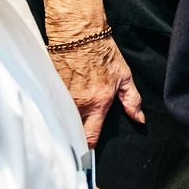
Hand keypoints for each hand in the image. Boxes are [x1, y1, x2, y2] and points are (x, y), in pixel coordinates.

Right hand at [43, 0, 142, 142]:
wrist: (79, 33)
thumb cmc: (103, 53)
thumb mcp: (124, 76)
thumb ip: (132, 100)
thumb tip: (139, 118)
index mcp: (97, 104)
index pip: (89, 137)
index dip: (87, 149)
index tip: (86, 155)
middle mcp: (77, 104)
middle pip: (71, 131)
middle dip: (72, 139)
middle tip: (73, 145)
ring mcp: (60, 97)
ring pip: (59, 121)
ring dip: (61, 126)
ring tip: (63, 131)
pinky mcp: (49, 88)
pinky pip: (49, 107)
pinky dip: (52, 112)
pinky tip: (52, 114)